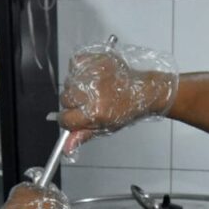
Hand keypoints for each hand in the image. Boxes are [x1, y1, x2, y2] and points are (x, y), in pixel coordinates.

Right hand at [59, 41, 177, 154]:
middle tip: (90, 101)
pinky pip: (75, 63)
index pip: (64, 119)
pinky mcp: (96, 59)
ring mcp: (93, 74)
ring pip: (68, 82)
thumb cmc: (128, 109)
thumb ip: (83, 135)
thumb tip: (66, 149)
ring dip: (77, 86)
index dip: (69, 120)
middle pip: (65, 99)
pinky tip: (92, 76)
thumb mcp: (106, 127)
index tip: (76, 117)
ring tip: (94, 88)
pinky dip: (79, 68)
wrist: (144, 91)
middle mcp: (92, 93)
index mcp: (94, 112)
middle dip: (74, 103)